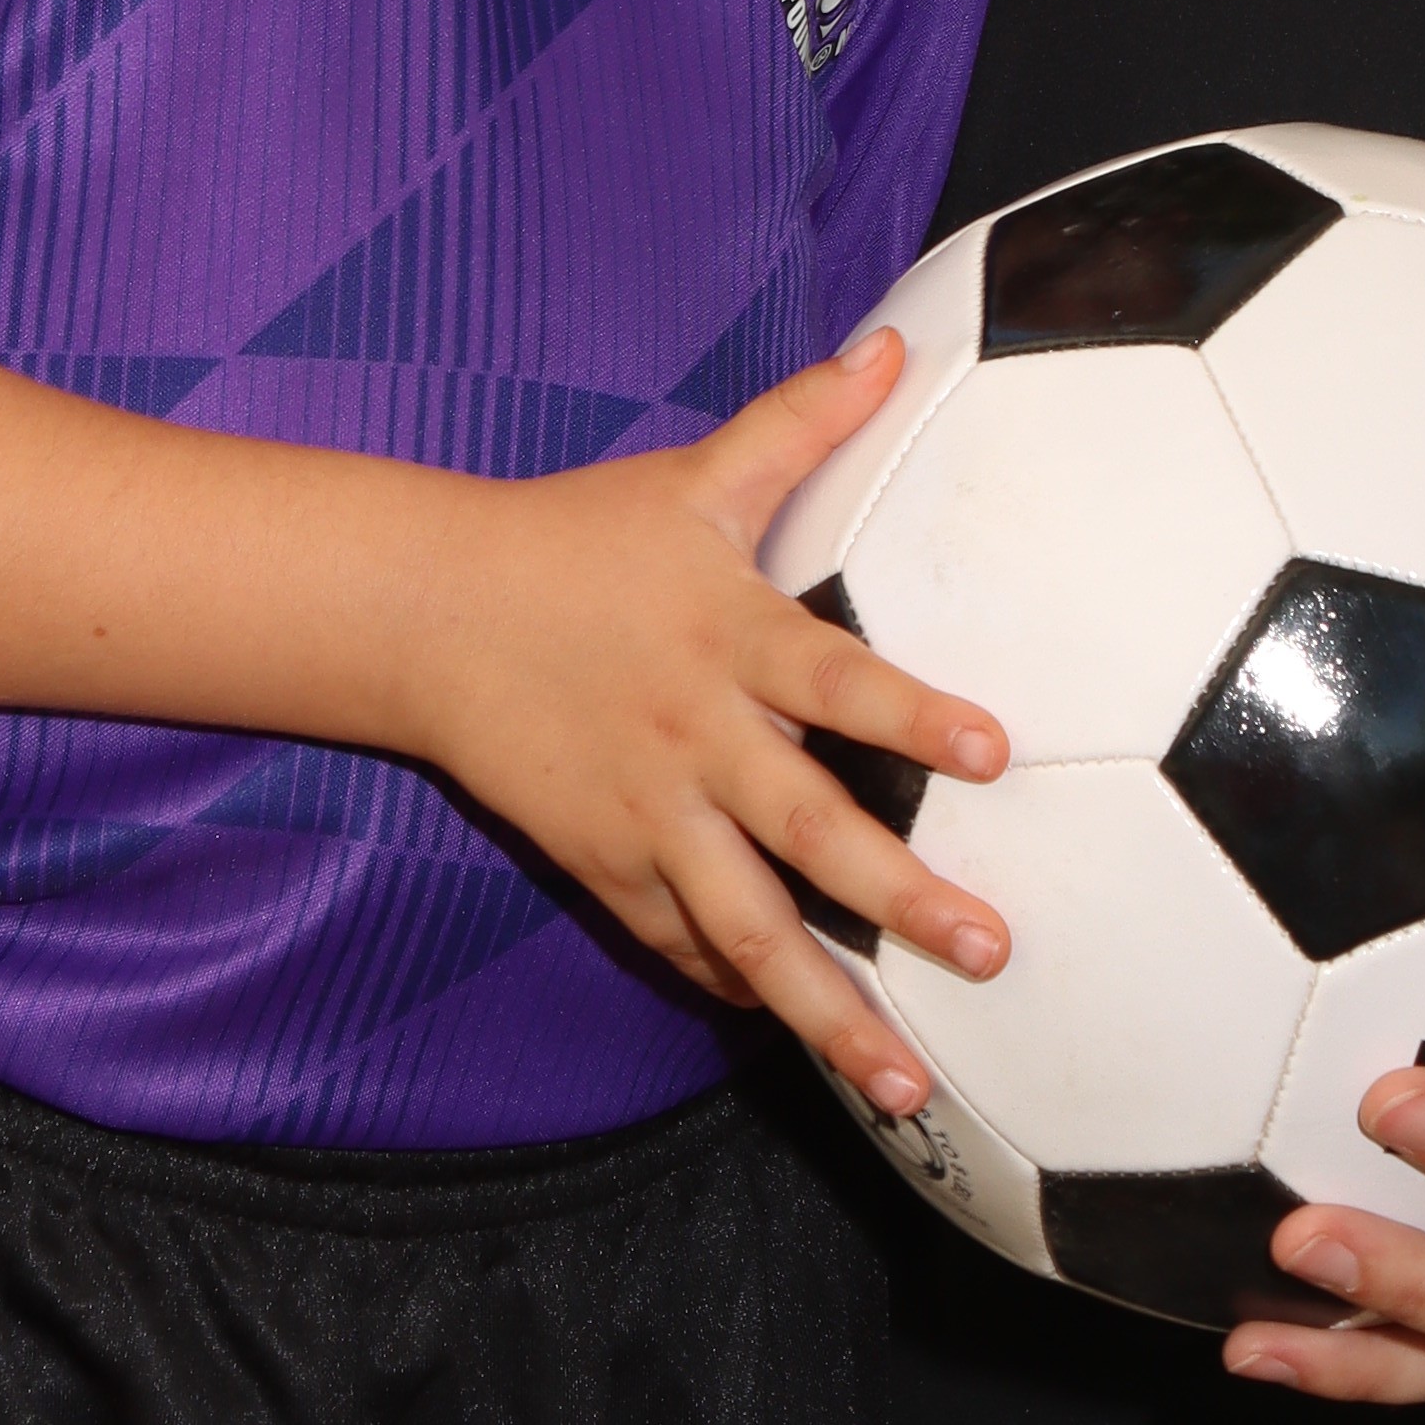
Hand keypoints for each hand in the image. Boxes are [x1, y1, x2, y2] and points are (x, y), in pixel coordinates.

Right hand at [395, 330, 1011, 1111]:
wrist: (431, 613)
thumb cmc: (582, 539)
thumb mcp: (693, 477)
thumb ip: (801, 421)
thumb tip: (890, 343)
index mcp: (729, 638)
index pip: (836, 677)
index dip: (912, 713)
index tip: (994, 753)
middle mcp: (697, 740)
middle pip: (808, 833)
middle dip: (901, 898)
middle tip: (990, 949)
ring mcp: (649, 818)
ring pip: (748, 931)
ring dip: (830, 1011)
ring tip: (906, 1081)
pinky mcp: (608, 867)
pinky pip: (683, 945)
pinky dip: (741, 991)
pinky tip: (808, 1041)